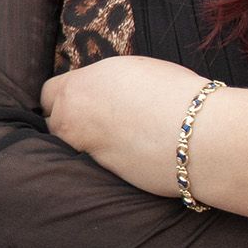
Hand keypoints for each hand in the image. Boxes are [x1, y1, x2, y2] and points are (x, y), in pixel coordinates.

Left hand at [42, 54, 210, 191]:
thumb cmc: (176, 94)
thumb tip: (102, 90)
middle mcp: (71, 119)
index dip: (65, 97)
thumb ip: (105, 82)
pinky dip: (102, 163)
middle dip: (66, 123)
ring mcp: (83, 151)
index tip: (80, 100)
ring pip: (67, 149)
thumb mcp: (134, 70)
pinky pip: (90, 168)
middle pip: (51, 123)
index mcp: (78, 86)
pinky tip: (124, 157)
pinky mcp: (100, 177)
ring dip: (81, 146)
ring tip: (111, 142)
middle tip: (94, 123)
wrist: (199, 135)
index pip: (48, 93)